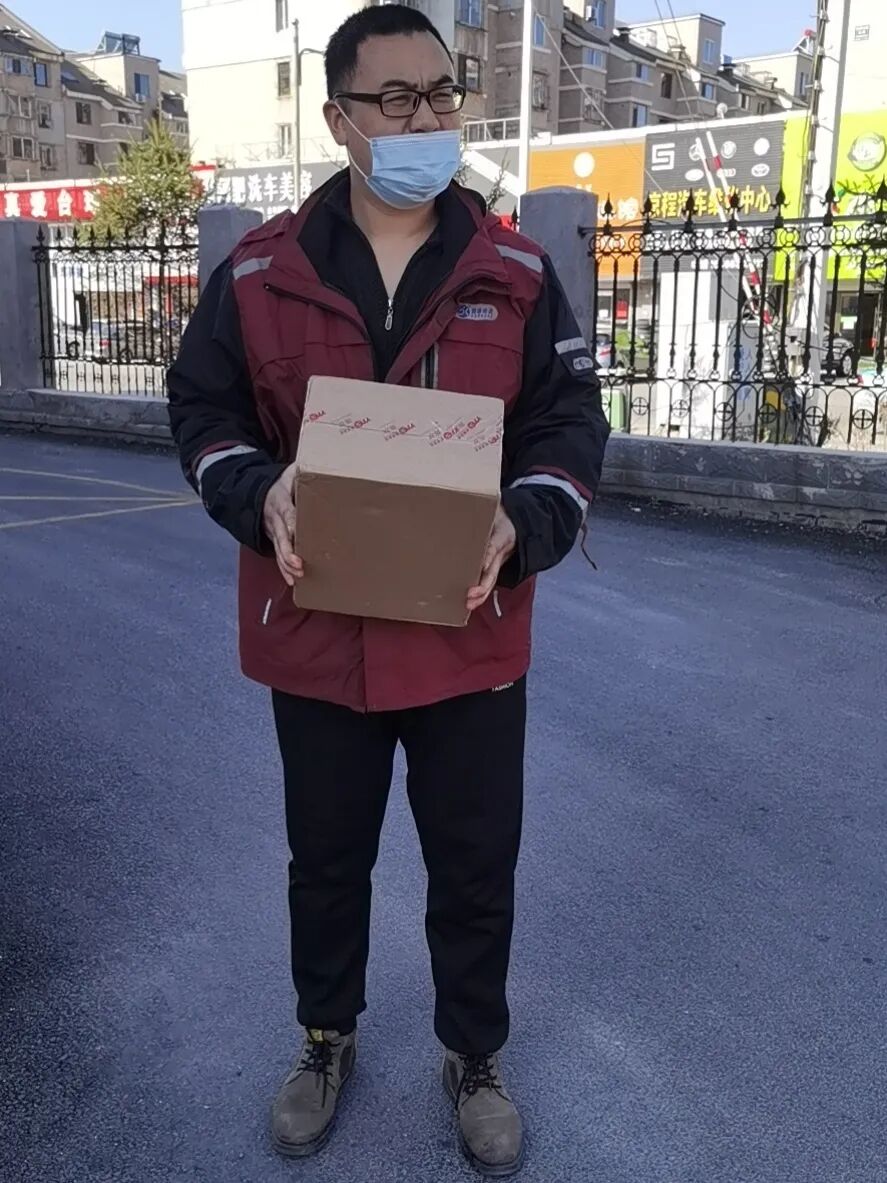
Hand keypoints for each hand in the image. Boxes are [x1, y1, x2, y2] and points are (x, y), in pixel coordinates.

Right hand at [263, 461, 303, 586]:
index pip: (287, 514)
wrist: (258, 495)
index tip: (297, 531)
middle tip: (299, 564)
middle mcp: (276, 520)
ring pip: (279, 551)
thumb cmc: (281, 485)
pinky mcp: (275, 541)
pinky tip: (292, 581)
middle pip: (281, 538)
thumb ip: (301, 470)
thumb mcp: (289, 473)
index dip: (292, 523)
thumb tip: (319, 463)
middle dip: (289, 552)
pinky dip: (283, 570)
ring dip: (287, 565)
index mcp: (281, 502)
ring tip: (298, 576)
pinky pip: (277, 557)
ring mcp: (274, 533)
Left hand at [466, 504, 515, 612]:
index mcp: (501, 535)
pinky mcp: (492, 567)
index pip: (494, 546)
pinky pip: (487, 582)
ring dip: (480, 595)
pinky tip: (467, 603)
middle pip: (492, 571)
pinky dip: (479, 594)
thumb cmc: (500, 514)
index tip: (482, 564)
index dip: (488, 556)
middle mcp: (500, 552)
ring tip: (468, 604)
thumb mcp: (494, 508)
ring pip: (490, 581)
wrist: (518, 522)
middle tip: (470, 593)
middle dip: (482, 584)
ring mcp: (497, 562)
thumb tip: (462, 496)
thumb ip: (484, 506)